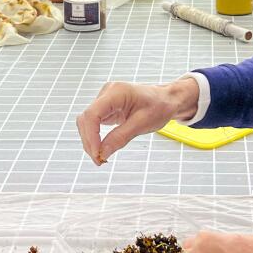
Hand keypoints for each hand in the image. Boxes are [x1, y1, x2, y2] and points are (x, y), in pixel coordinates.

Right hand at [76, 79, 199, 164]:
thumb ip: (120, 137)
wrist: (166, 99)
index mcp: (117, 92)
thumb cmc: (159, 106)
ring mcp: (105, 99)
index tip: (96, 154)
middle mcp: (107, 93)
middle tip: (99, 160)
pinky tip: (101, 148)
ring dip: (90, 140)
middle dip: (89, 141)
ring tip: (100, 157)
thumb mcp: (143, 124)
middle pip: (86, 119)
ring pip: (87, 122)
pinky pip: (94, 123)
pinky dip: (95, 137)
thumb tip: (102, 153)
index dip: (91, 136)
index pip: (93, 114)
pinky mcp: (106, 107)